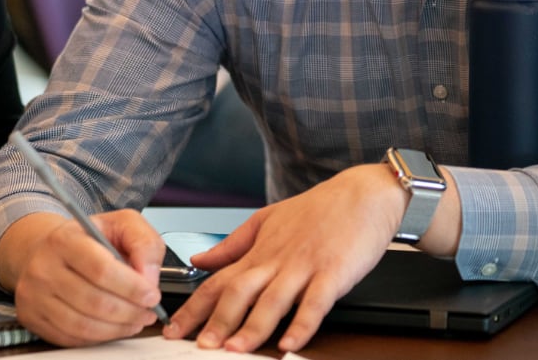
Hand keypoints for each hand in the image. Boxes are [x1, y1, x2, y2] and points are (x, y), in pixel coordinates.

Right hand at [0, 211, 164, 345]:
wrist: (47, 250)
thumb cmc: (86, 238)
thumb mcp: (121, 224)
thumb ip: (144, 243)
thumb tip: (148, 278)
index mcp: (65, 239)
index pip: (101, 269)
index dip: (131, 287)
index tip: (151, 295)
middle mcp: (44, 267)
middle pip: (94, 301)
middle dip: (130, 311)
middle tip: (149, 311)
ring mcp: (34, 295)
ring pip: (83, 325)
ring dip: (118, 328)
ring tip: (135, 320)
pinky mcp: (32, 317)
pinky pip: (70, 338)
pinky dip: (98, 337)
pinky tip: (113, 327)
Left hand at [163, 163, 404, 352]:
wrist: (364, 194)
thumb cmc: (320, 209)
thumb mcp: (268, 218)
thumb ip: (233, 244)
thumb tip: (199, 260)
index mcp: (260, 250)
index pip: (218, 281)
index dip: (194, 307)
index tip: (174, 329)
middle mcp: (278, 259)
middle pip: (240, 292)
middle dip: (218, 322)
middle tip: (200, 346)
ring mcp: (305, 266)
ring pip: (273, 300)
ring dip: (253, 327)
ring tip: (236, 350)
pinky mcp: (333, 272)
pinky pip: (316, 302)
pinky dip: (302, 323)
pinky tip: (290, 342)